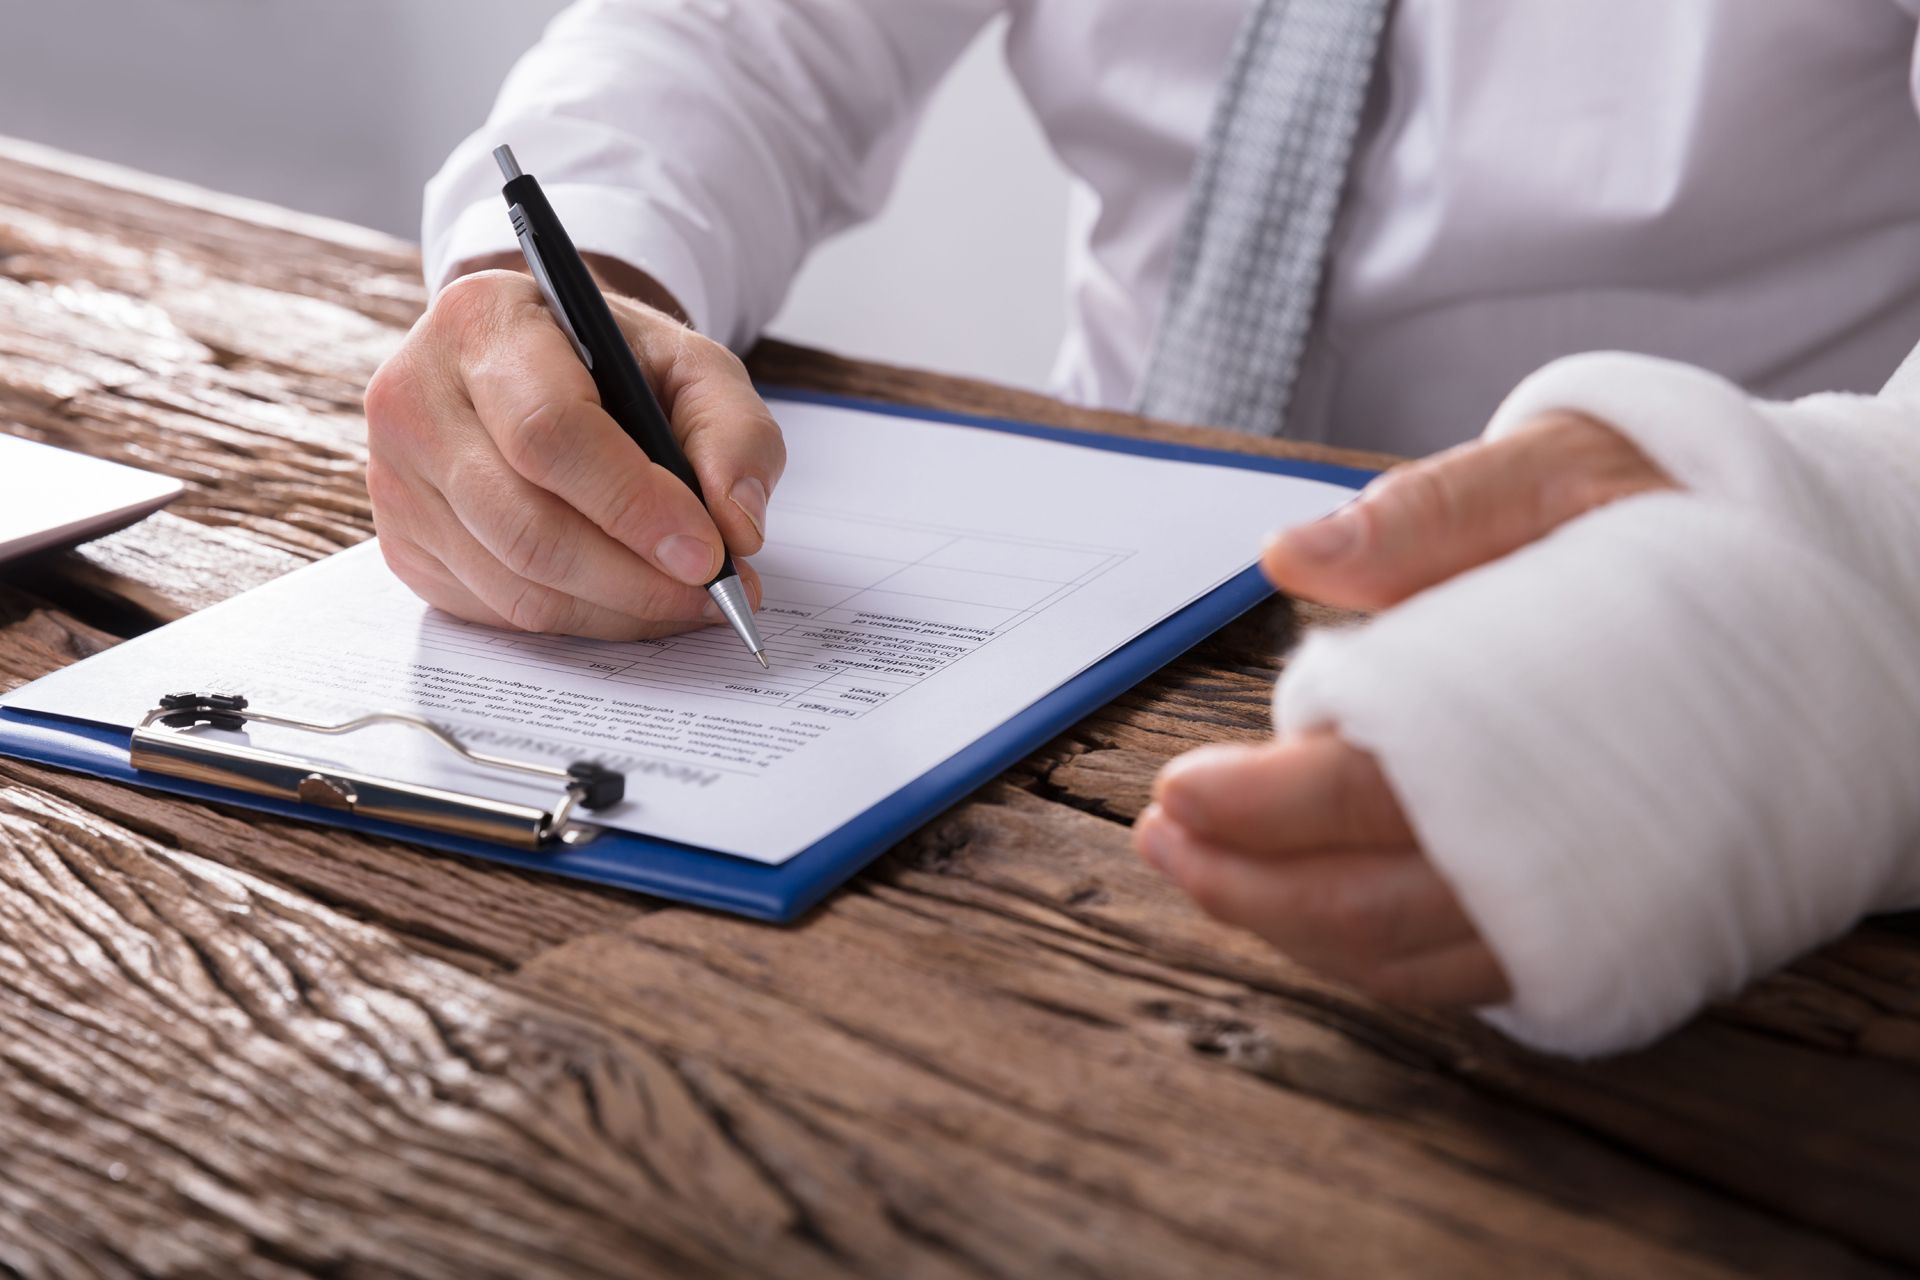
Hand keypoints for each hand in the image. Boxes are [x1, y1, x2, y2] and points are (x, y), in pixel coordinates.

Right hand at [363, 264, 784, 638]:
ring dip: (618, 611)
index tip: (707, 552)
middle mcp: (415, 398)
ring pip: (514, 584)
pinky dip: (580, 619)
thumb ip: (734, 433)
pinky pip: (497, 612)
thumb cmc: (615, 362)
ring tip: (689, 602)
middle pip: (526, 525)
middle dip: (635, 578)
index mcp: (482, 322)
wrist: (539, 364)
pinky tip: (631, 600)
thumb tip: (738, 529)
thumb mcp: (692, 364)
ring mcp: (396, 478)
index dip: (633, 504)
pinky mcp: (402, 544)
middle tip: (715, 595)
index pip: (548, 432)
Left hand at [1135, 411, 1674, 1006]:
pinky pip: (1467, 968)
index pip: (1370, 792)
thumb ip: (1438, 512)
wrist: (1848, 599)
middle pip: (1373, 903)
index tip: (1176, 793)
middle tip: (1161, 844)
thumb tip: (1293, 554)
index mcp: (1547, 722)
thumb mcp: (1576, 466)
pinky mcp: (1609, 926)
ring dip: (1293, 928)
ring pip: (1413, 957)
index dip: (1260, 806)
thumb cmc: (1696, 521)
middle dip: (1248, 884)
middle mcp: (1573, 840)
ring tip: (1200, 876)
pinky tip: (1302, 905)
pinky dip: (1370, 951)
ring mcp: (1596, 900)